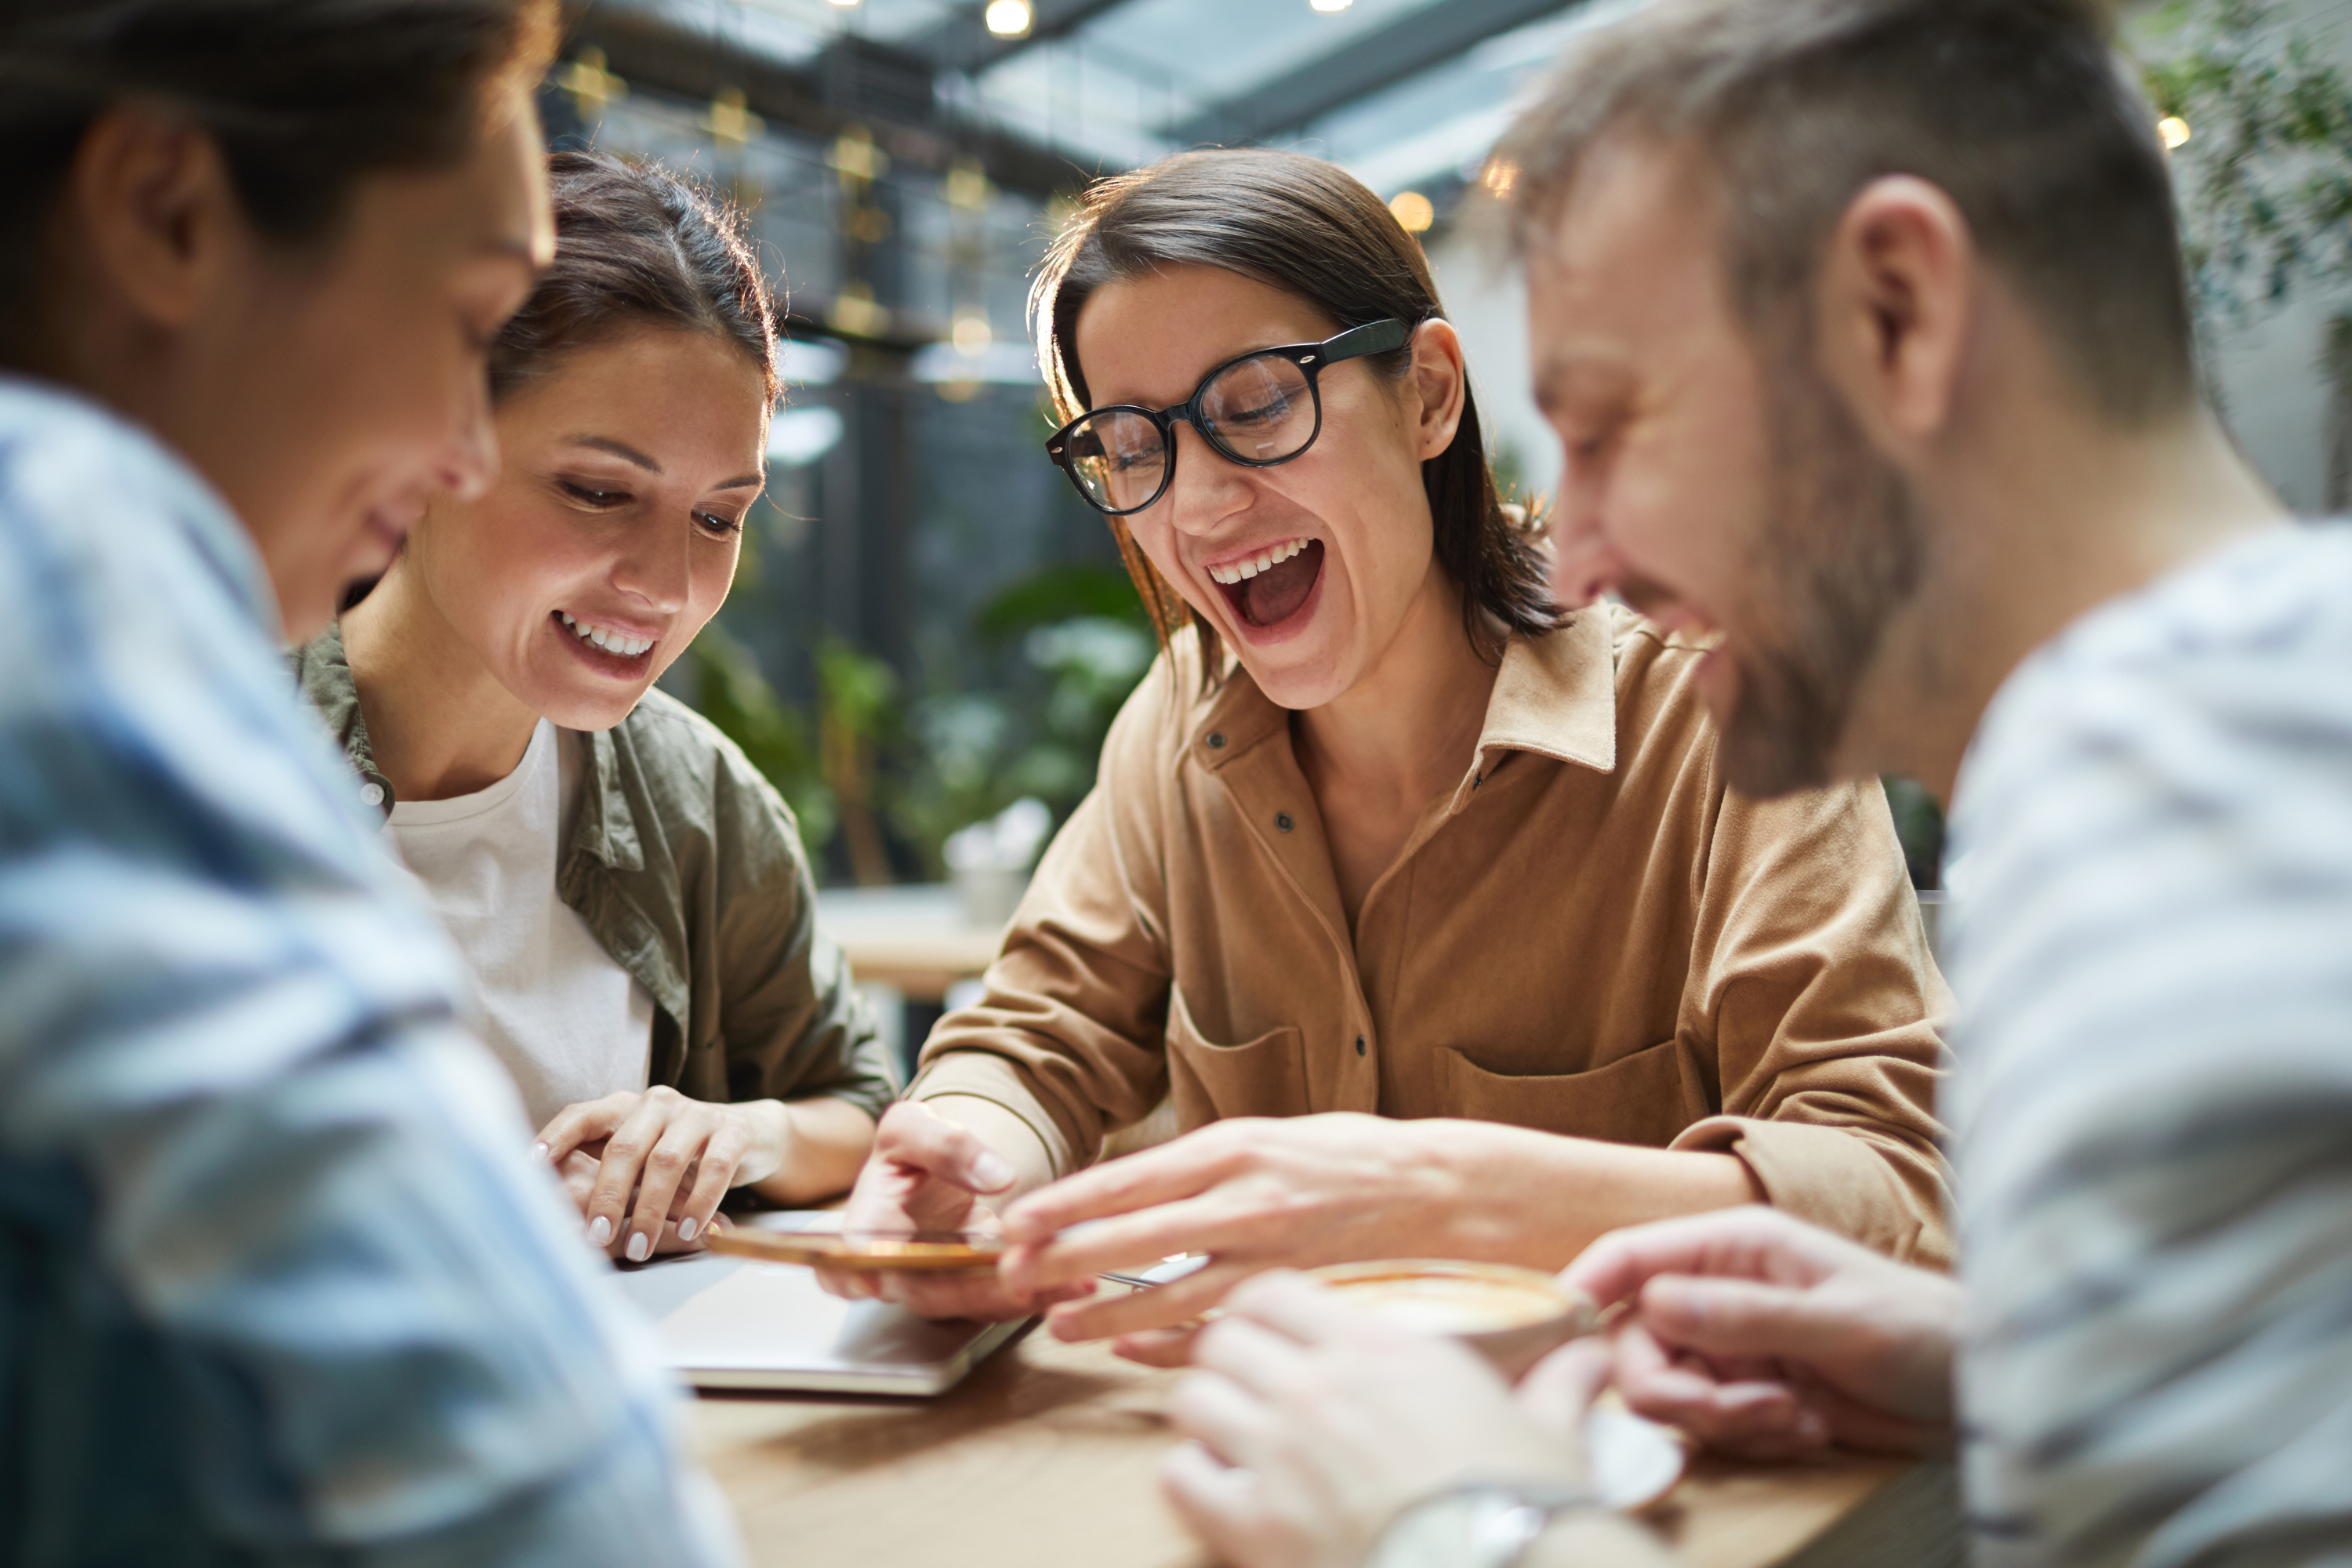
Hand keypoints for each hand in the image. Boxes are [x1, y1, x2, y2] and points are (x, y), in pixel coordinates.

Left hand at [536, 1087, 780, 1262]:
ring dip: (650, 1210)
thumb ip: (607, 1173)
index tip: (529, 1167)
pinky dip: (699, 1204)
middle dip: (607, 1196)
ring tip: (640, 1249)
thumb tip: (551, 1213)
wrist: (751, 1135)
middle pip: (624, 1147)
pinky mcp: (733, 1132)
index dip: (555, 1138)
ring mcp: (697, 1115)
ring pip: (666, 1162)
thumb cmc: (679, 1154)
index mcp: (626, 1106)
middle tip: (596, 1237)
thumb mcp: (641, 1156)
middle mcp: (658, 1104)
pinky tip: (689, 1232)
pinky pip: (714, 1169)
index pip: (582, 1115)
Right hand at [819, 1101, 1094, 1320]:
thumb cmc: (912, 1145)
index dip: (869, 1273)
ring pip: (967, 1304)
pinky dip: (1035, 1293)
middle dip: (980, 1291)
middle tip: (1031, 1283)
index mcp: (868, 1221)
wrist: (935, 1162)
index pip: (858, 1256)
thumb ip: (946, 1145)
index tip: (886, 1278)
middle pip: (926, 1292)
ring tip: (1073, 1284)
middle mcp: (894, 1264)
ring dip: (1020, 1298)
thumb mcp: (915, 1126)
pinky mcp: (965, 1288)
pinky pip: (995, 1300)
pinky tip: (1074, 1282)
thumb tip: (996, 1177)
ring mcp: (931, 1281)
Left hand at [998, 1114, 1449, 1355]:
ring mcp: (1269, 1257)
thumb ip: (1204, 1162)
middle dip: (1065, 1258)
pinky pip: (1215, 1331)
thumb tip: (1131, 1189)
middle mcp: (1246, 1202)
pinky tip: (1129, 1348)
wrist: (1439, 1193)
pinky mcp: (1289, 1301)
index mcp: (1234, 1149)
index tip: (1017, 1219)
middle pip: (1132, 1238)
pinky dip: (1166, 1345)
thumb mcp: (1270, 1135)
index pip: (1128, 1179)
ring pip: (1165, 1295)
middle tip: (1013, 1275)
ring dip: (1104, 1312)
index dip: (1065, 1203)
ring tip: (1059, 1323)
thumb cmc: (1351, 1158)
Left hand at [1161, 1272, 1603, 1567]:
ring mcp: (1279, 1453)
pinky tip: (1222, 1491)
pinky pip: (1181, 1476)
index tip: (1270, 1334)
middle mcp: (1317, 1387)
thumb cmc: (1528, 1505)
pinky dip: (1192, 1479)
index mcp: (1381, 1349)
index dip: (1263, 1313)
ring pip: (1192, 1398)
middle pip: (1223, 1340)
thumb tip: (1592, 1358)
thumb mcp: (1552, 1431)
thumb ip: (1560, 1382)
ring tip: (1232, 1437)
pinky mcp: (1254, 1525)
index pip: (1276, 1295)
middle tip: (1247, 1389)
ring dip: (1207, 1416)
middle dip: (1228, 1362)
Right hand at [1562, 1206, 1958, 1457]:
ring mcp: (1733, 1346)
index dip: (1584, 1288)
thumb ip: (1746, 1314)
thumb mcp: (1840, 1319)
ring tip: (1795, 1419)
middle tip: (1746, 1413)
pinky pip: (1711, 1427)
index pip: (1632, 1257)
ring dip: (1726, 1420)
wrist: (1976, 1393)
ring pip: (1671, 1392)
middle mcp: (1720, 1292)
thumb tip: (1656, 1306)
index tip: (1561, 1336)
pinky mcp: (1750, 1395)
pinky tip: (1807, 1429)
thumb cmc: (1923, 1332)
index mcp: (1735, 1246)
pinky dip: (1752, 1437)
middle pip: (1638, 1344)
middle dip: (1680, 1392)